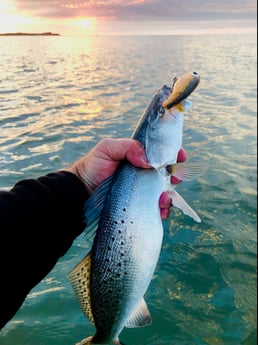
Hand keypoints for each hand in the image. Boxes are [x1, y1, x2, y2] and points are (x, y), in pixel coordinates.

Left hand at [66, 138, 185, 219]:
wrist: (81, 192)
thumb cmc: (93, 167)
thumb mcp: (107, 149)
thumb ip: (127, 147)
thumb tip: (149, 160)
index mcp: (140, 157)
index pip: (162, 153)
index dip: (174, 153)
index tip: (179, 156)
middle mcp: (144, 175)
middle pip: (168, 173)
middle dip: (176, 175)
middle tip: (174, 178)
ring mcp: (143, 192)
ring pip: (166, 193)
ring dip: (169, 195)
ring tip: (162, 198)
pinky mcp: (141, 207)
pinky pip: (158, 209)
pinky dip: (163, 210)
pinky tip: (159, 210)